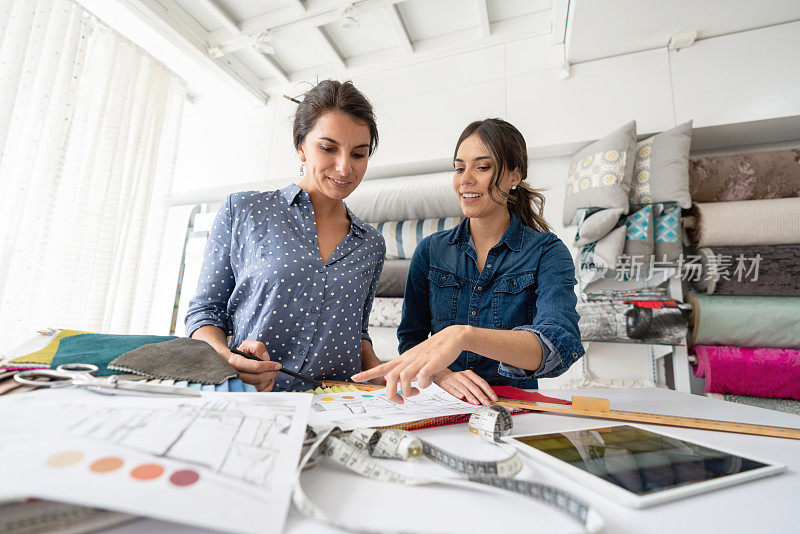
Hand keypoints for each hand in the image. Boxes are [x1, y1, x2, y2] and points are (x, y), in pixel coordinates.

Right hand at [226, 339, 281, 391]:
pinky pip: (259, 392)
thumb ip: (258, 347)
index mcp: (235, 362)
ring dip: (269, 379)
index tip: (277, 365)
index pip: (256, 367)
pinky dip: (267, 387)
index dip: (269, 366)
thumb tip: (265, 358)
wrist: (235, 360)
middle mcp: (236, 374)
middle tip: (276, 369)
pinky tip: (268, 380)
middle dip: (270, 373)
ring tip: (270, 372)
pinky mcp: (245, 389)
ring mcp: (240, 383)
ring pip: (259, 385)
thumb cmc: (243, 352)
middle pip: (258, 378)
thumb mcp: (249, 344)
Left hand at [351, 325, 469, 403]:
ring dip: (407, 391)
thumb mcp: (417, 360)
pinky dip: (422, 385)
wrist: (452, 337)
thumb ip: (407, 370)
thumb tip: (400, 383)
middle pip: (390, 376)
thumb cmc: (434, 351)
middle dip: (391, 393)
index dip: (368, 373)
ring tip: (415, 393)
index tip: (354, 378)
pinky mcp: (432, 363)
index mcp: (404, 359)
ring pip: (403, 377)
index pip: (382, 366)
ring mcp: (420, 360)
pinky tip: (427, 384)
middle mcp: (409, 360)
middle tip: (399, 401)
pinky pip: (422, 378)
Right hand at [433, 369, 497, 405]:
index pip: (481, 382)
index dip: (488, 390)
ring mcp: (453, 380)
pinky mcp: (445, 384)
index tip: (494, 398)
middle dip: (481, 395)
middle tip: (486, 403)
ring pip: (464, 388)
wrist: (438, 374)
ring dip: (470, 396)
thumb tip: (487, 397)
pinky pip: (452, 389)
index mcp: (469, 374)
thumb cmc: (455, 379)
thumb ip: (475, 387)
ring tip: (476, 402)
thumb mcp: (466, 380)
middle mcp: (462, 376)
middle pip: (473, 386)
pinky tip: (461, 398)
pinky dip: (456, 393)